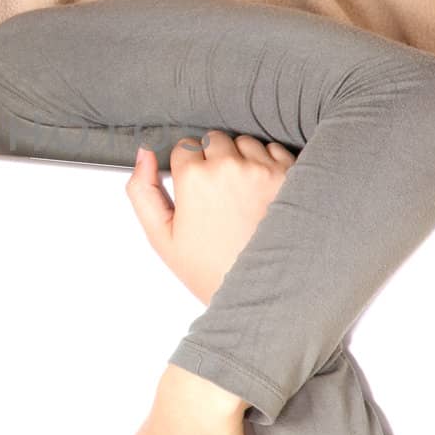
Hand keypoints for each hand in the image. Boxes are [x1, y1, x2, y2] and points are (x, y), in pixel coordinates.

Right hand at [126, 131, 296, 305]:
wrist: (262, 294)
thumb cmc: (212, 270)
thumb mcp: (162, 237)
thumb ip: (142, 190)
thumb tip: (144, 153)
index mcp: (195, 177)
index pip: (185, 147)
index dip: (187, 170)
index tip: (195, 192)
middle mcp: (230, 166)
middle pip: (214, 140)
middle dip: (213, 160)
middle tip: (218, 197)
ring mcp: (263, 169)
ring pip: (245, 142)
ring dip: (242, 160)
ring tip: (242, 197)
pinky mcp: (291, 175)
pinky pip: (274, 150)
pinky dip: (268, 165)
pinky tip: (263, 195)